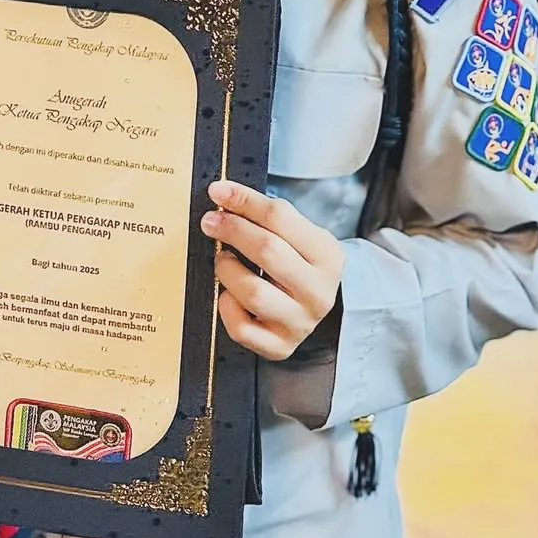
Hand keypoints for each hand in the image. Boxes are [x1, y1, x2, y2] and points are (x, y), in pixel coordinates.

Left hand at [201, 180, 344, 360]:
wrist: (321, 307)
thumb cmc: (301, 264)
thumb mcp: (299, 235)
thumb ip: (267, 216)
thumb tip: (223, 194)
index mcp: (327, 256)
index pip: (281, 218)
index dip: (244, 201)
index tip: (217, 191)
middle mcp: (318, 292)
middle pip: (268, 251)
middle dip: (233, 230)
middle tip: (211, 221)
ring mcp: (300, 323)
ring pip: (254, 292)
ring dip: (228, 270)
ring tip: (223, 260)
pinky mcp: (280, 347)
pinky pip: (242, 328)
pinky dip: (227, 307)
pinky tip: (228, 295)